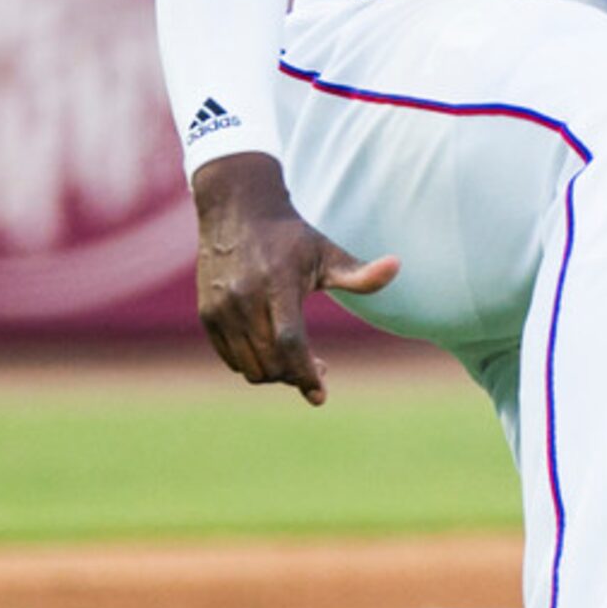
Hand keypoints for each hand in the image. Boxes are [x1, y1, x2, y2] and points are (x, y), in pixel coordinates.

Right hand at [191, 154, 398, 406]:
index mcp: (277, 285)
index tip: (320, 396)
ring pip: (249, 367)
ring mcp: (221, 309)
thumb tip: (398, 266)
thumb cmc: (290, 236)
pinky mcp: (208, 315)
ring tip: (298, 361)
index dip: (305, 374)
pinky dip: (253, 365)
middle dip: (296, 376)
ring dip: (276, 374)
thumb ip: (359, 272)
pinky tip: (273, 352)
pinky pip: (231, 359)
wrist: (237, 211)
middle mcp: (244, 299)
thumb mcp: (326, 252)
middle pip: (270, 362)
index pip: (290, 343)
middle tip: (319, 369)